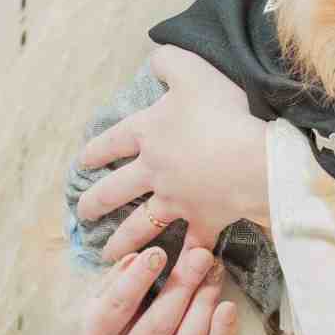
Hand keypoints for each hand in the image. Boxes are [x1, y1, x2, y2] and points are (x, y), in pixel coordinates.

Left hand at [75, 45, 270, 264]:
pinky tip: (175, 275)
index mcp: (147, 133)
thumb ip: (169, 62)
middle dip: (95, 203)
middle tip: (83, 213)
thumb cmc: (222, 112)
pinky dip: (183, 263)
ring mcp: (176, 200)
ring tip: (108, 255)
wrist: (252, 159)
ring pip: (141, 224)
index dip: (94, 152)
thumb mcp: (192, 72)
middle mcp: (153, 171)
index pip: (110, 143)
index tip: (81, 164)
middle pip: (115, 190)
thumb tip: (155, 60)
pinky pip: (191, 246)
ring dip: (122, 241)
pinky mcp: (203, 220)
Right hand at [77, 240, 239, 334]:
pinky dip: (222, 333)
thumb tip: (138, 259)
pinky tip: (228, 307)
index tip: (158, 252)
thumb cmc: (125, 305)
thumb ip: (122, 273)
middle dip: (181, 287)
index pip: (117, 307)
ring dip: (203, 305)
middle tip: (201, 256)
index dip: (137, 279)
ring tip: (214, 273)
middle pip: (156, 326)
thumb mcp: (113, 287)